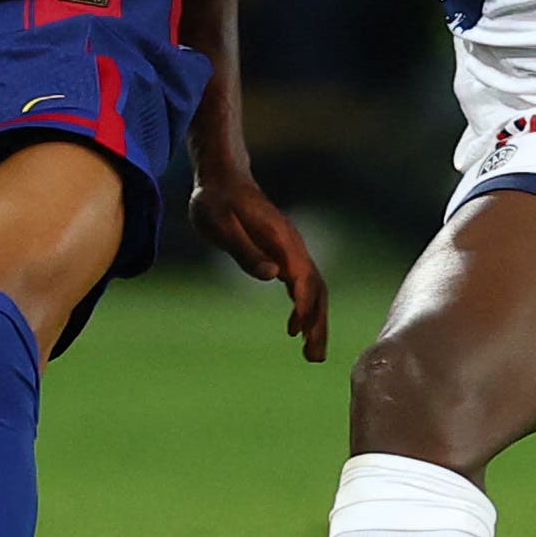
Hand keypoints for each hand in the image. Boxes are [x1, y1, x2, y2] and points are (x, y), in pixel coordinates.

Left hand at [191, 166, 329, 362]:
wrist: (224, 178)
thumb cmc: (217, 200)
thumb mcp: (220, 224)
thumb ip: (245, 250)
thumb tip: (272, 276)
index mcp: (281, 239)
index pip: (303, 276)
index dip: (304, 304)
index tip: (300, 331)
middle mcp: (292, 246)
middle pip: (316, 289)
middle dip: (318, 323)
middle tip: (314, 358)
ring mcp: (290, 251)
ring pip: (313, 290)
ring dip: (316, 322)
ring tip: (312, 355)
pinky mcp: (283, 256)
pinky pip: (302, 286)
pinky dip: (305, 310)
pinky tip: (296, 330)